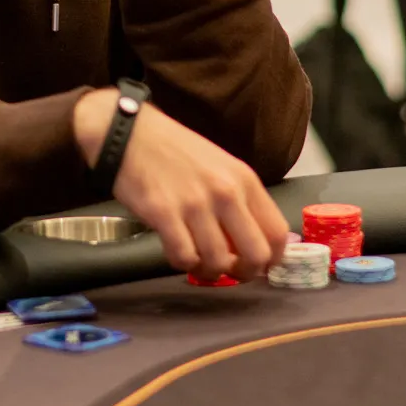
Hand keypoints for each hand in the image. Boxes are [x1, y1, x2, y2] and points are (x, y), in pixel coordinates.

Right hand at [73, 90, 288, 279]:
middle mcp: (225, 191)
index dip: (272, 259)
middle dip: (246, 273)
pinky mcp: (164, 213)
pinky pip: (184, 257)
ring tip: (198, 261)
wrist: (128, 132)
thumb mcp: (218, 165)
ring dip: (209, 270)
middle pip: (255, 255)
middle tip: (231, 271)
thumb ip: (238, 198)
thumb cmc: (173, 149)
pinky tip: (177, 251)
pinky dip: (182, 263)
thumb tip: (251, 241)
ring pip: (218, 262)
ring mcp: (194, 203)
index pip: (277, 232)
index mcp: (243, 178)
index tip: (258, 265)